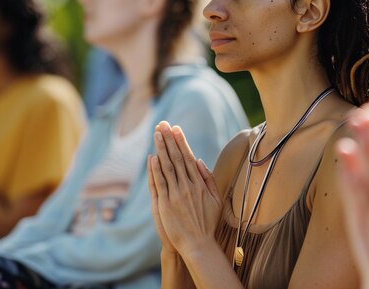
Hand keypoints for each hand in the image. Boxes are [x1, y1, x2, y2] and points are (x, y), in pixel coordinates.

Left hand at [148, 121, 221, 256]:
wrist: (198, 244)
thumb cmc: (207, 223)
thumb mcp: (215, 200)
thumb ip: (208, 179)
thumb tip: (199, 161)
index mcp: (200, 184)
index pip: (188, 157)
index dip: (181, 142)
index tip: (176, 128)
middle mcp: (188, 186)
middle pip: (177, 157)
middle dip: (169, 139)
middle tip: (163, 124)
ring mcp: (176, 194)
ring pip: (167, 166)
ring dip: (161, 148)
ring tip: (156, 134)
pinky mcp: (166, 204)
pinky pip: (160, 182)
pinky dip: (156, 168)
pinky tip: (153, 156)